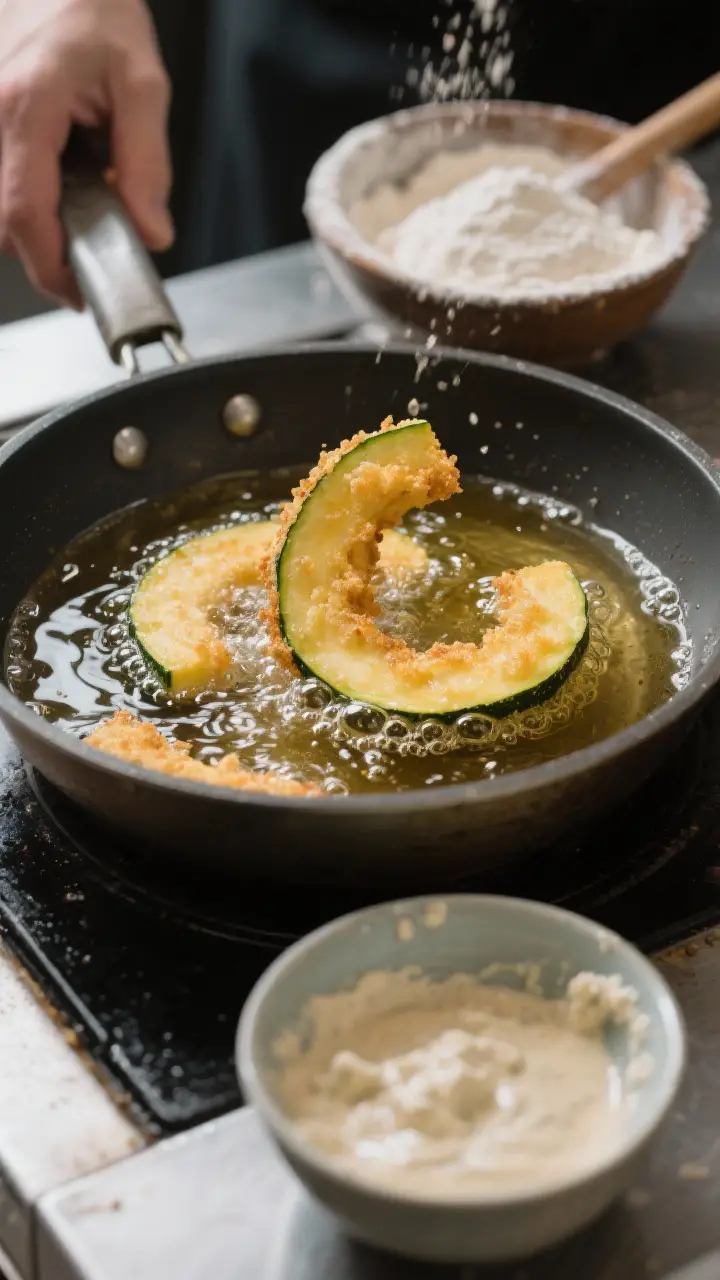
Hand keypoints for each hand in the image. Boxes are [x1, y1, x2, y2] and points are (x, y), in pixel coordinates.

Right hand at [0, 0, 172, 306]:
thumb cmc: (96, 7)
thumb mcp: (142, 83)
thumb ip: (147, 163)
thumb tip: (151, 232)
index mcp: (27, 107)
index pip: (25, 214)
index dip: (51, 267)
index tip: (80, 292)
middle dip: (41, 251)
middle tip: (85, 257)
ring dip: (30, 223)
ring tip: (75, 207)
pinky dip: (21, 195)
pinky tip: (53, 180)